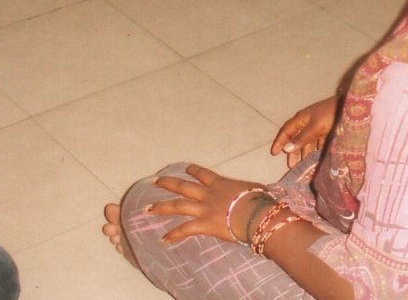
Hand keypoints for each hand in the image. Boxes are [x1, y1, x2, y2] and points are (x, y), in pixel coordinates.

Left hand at [147, 165, 264, 244]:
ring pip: (178, 205)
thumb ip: (252, 191)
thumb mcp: (256, 190)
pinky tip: (164, 239)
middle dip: (168, 183)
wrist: (257, 214)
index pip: (204, 174)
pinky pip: (185, 230)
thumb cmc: (260, 202)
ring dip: (161, 207)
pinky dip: (173, 235)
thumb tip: (261, 193)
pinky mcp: (204, 225)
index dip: (194, 170)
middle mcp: (209, 194)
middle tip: (155, 181)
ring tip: (147, 208)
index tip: (185, 168)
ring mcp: (204, 209)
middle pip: (183, 186)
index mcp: (221, 184)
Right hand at [270, 96, 337, 167]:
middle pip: (297, 138)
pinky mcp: (329, 130)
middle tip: (291, 166)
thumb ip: (302, 138)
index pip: (287, 130)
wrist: (352, 107)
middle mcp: (308, 122)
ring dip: (305, 153)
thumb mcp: (315, 127)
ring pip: (309, 142)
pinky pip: (319, 143)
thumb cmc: (330, 113)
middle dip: (293, 151)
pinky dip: (317, 151)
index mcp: (302, 118)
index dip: (280, 141)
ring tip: (303, 166)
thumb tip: (286, 149)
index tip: (273, 153)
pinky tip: (317, 160)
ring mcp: (319, 126)